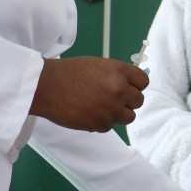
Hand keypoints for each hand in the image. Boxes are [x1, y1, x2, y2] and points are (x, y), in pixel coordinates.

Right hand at [29, 56, 147, 131]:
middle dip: (128, 100)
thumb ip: (117, 75)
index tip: (130, 87)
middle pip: (139, 101)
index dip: (136, 85)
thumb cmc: (69, 72)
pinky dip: (102, 121)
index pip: (144, 81)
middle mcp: (120, 91)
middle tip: (114, 98)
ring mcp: (111, 109)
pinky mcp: (101, 124)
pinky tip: (88, 112)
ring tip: (103, 107)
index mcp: (120, 72)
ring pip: (128, 117)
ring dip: (119, 113)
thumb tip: (130, 85)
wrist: (47, 87)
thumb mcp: (98, 65)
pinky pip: (110, 125)